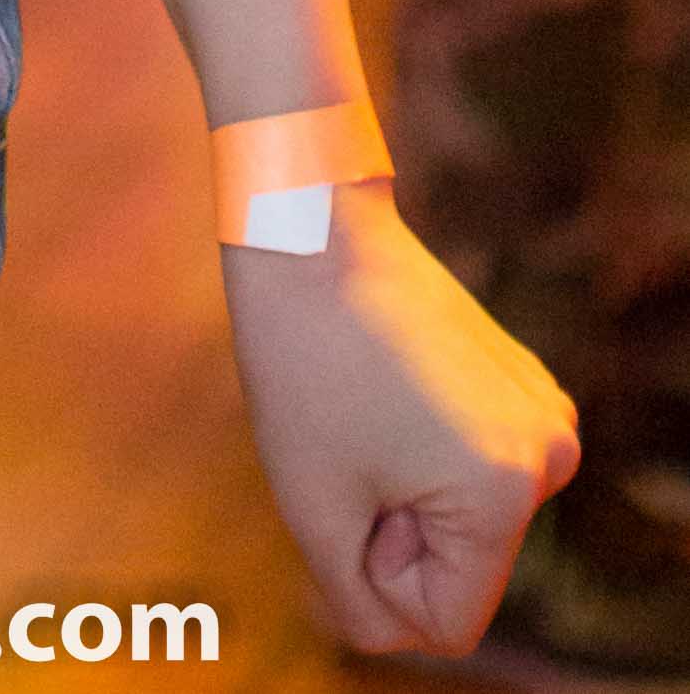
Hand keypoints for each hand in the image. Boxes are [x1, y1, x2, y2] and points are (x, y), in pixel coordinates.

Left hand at [224, 186, 577, 654]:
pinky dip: (422, 450)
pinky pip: (469, 470)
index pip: (446, 621)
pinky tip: (388, 385)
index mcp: (507, 493)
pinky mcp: (526, 385)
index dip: (376, 578)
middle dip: (391, 529)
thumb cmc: (302, 363)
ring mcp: (545, 415)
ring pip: (462, 521)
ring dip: (404, 490)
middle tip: (350, 441)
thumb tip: (394, 621)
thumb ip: (358, 602)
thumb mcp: (312, 510)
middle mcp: (550, 456)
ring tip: (367, 409)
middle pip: (459, 569)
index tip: (346, 491)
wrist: (311, 229)